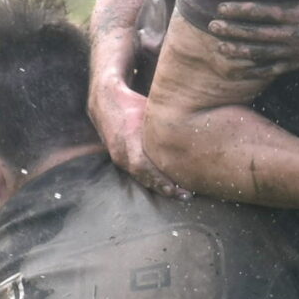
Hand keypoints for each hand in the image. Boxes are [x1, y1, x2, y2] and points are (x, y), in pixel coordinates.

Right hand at [90, 74, 188, 197]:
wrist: (104, 103)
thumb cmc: (132, 104)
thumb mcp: (149, 111)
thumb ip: (165, 124)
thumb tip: (193, 128)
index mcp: (128, 139)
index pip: (142, 165)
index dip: (158, 178)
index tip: (176, 188)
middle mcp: (121, 152)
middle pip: (143, 177)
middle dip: (164, 188)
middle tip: (185, 196)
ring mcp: (119, 157)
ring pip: (140, 178)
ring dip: (159, 187)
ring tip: (181, 194)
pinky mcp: (120, 159)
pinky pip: (137, 174)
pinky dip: (152, 181)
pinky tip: (168, 185)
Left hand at [206, 0, 298, 73]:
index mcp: (297, 13)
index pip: (261, 12)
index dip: (239, 11)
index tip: (220, 9)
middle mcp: (294, 34)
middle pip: (255, 34)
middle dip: (231, 31)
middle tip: (211, 28)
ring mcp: (297, 51)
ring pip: (262, 53)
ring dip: (239, 51)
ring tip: (220, 49)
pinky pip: (275, 69)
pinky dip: (256, 71)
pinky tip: (241, 71)